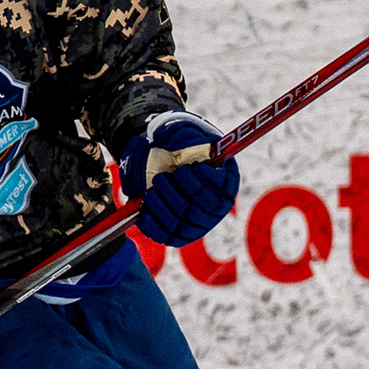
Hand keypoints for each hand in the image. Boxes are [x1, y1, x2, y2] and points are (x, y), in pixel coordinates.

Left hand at [121, 108, 238, 248]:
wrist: (161, 164)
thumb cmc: (176, 147)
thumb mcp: (180, 133)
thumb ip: (179, 133)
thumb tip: (168, 140)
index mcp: (225, 181)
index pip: (225, 184)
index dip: (211, 179)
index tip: (195, 167)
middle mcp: (215, 205)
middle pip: (204, 204)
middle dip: (184, 190)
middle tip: (164, 177)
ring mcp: (198, 223)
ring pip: (185, 221)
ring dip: (165, 205)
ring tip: (152, 190)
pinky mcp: (179, 235)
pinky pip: (168, 236)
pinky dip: (154, 226)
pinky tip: (144, 212)